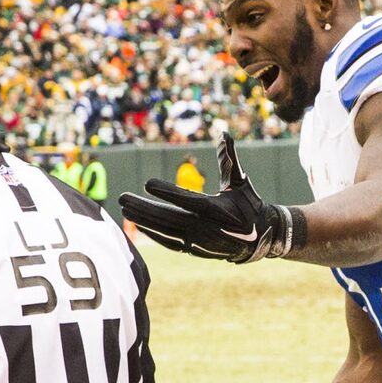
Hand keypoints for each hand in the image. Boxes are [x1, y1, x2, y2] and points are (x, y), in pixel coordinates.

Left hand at [119, 133, 300, 262]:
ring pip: (166, 231)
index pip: (188, 200)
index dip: (168, 192)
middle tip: (122, 197)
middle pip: (170, 218)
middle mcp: (207, 228)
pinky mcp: (196, 249)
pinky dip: (154, 234)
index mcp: (218, 210)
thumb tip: (224, 133)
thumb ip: (229, 159)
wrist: (260, 237)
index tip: (148, 183)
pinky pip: (170, 242)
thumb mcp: (240, 181)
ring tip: (125, 208)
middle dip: (144, 208)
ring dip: (143, 220)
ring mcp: (200, 241)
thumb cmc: (248, 204)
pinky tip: (138, 224)